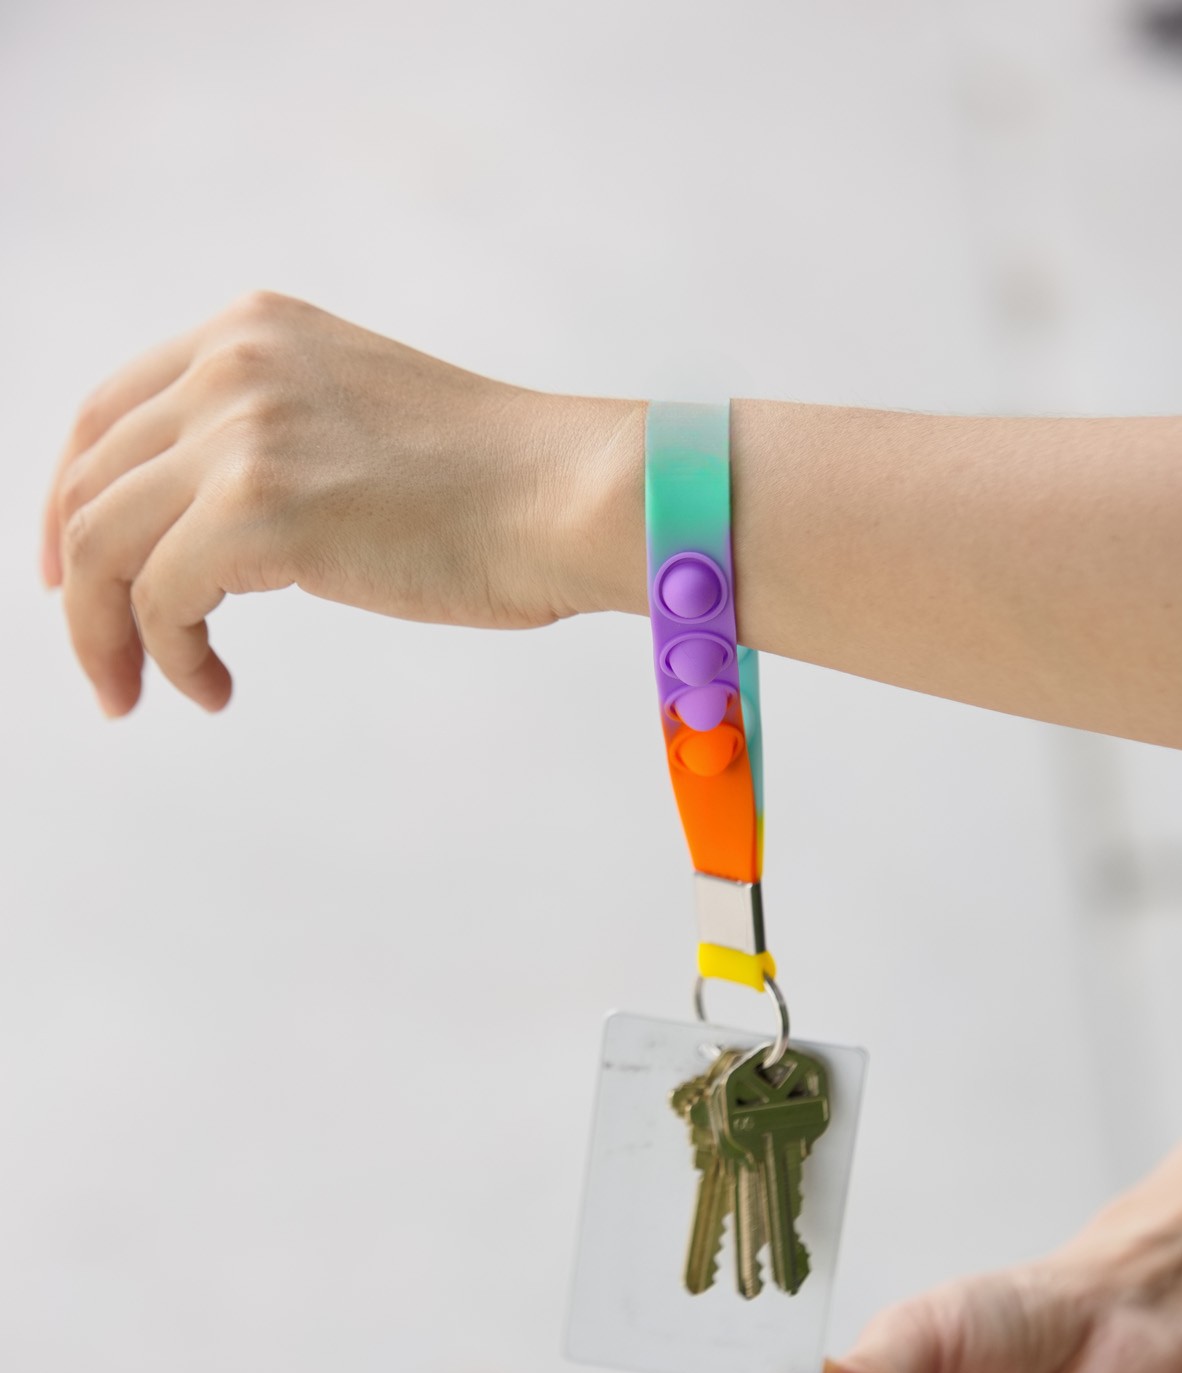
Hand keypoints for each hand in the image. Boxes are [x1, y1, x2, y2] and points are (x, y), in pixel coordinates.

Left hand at [41, 291, 641, 715]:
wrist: (572, 496)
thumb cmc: (495, 484)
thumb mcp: (352, 421)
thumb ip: (270, 439)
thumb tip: (203, 528)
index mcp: (253, 330)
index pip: (106, 411)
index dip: (69, 498)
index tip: (68, 571)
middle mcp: (231, 361)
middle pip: (90, 481)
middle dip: (78, 583)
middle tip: (106, 659)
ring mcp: (240, 430)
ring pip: (100, 545)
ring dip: (106, 635)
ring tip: (140, 693)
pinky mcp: (257, 510)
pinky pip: (155, 598)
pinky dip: (169, 656)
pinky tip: (214, 689)